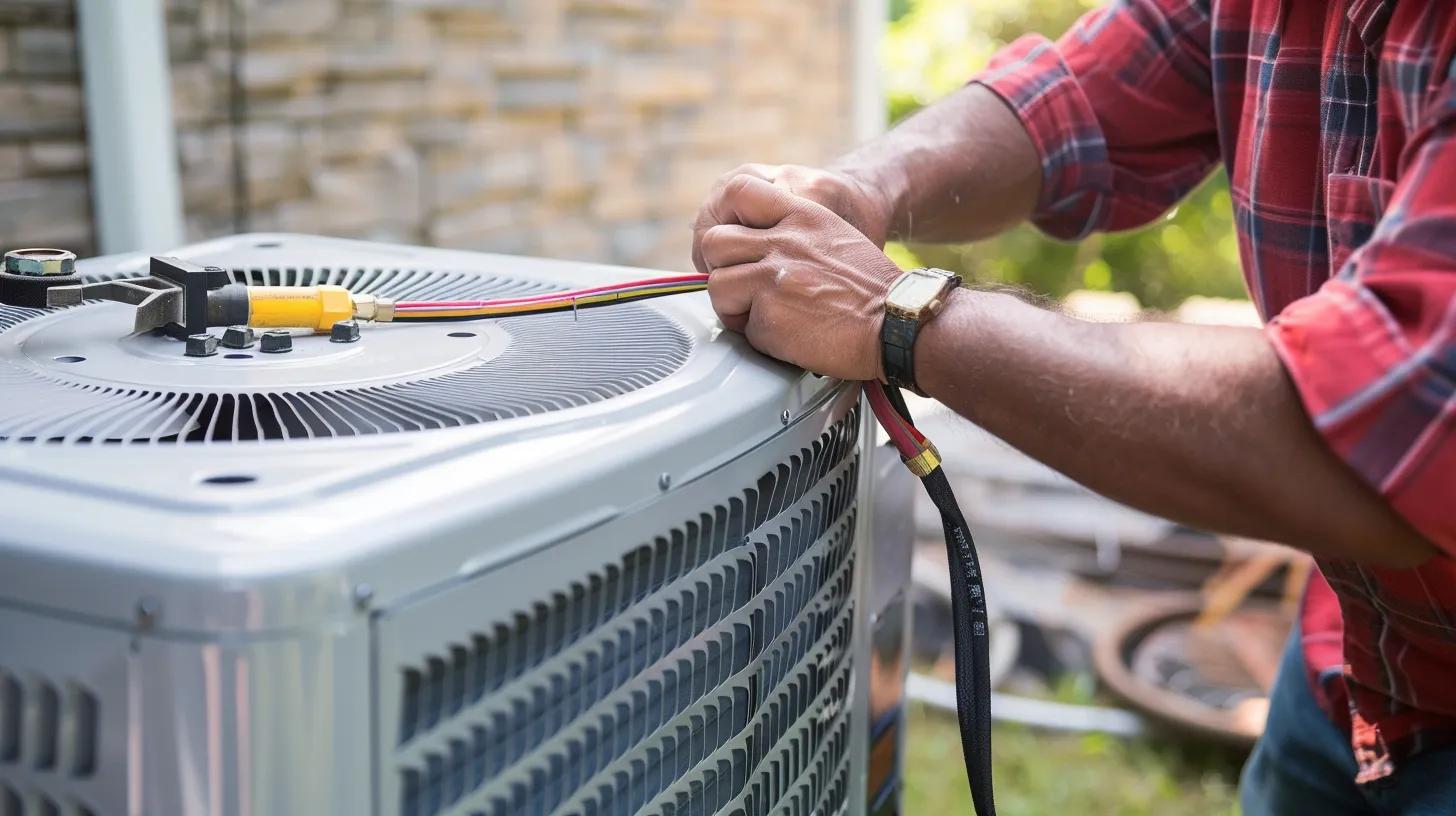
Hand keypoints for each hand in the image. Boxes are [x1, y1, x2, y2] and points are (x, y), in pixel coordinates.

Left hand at [697, 174, 903, 380]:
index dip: (728, 219)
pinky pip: (739, 326)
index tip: (735, 245)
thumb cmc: (871, 289)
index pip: (739, 191)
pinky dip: (758, 337)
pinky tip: (788, 335)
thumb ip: (793, 233)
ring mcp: (772, 276)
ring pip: (717, 285)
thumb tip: (753, 245)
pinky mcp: (769, 314)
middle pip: (714, 242)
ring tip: (766, 316)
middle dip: (723, 269)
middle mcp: (782, 240)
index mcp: (801, 214)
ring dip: (734, 307)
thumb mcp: (834, 236)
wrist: (897, 323)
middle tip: (744, 289)